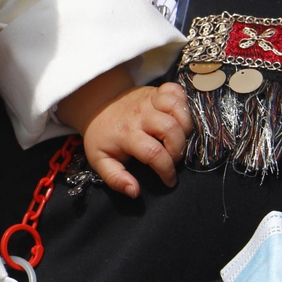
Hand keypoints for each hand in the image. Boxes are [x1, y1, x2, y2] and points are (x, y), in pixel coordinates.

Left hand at [80, 82, 190, 196]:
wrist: (96, 105)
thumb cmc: (102, 136)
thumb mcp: (100, 160)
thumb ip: (115, 178)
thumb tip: (134, 191)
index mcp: (126, 133)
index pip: (154, 153)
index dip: (166, 170)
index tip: (169, 180)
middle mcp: (139, 114)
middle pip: (170, 129)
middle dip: (178, 149)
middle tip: (173, 158)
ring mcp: (149, 99)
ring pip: (177, 107)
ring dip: (185, 125)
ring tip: (179, 139)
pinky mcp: (155, 90)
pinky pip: (176, 91)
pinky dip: (183, 103)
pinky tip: (178, 117)